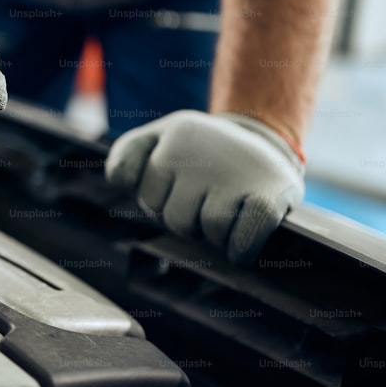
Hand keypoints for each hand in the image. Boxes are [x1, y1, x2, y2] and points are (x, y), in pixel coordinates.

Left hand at [105, 110, 303, 263]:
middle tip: (208, 200)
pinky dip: (241, 250)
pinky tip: (242, 243)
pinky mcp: (268, 197)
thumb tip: (118, 182)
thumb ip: (127, 155)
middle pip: (176, 219)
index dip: (165, 200)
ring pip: (208, 231)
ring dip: (216, 234)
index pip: (149, 197)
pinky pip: (242, 241)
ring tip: (228, 210)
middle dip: (190, 220)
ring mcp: (238, 175)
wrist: (267, 141)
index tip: (181, 185)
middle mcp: (206, 152)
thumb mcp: (160, 137)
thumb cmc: (202, 149)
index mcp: (176, 136)